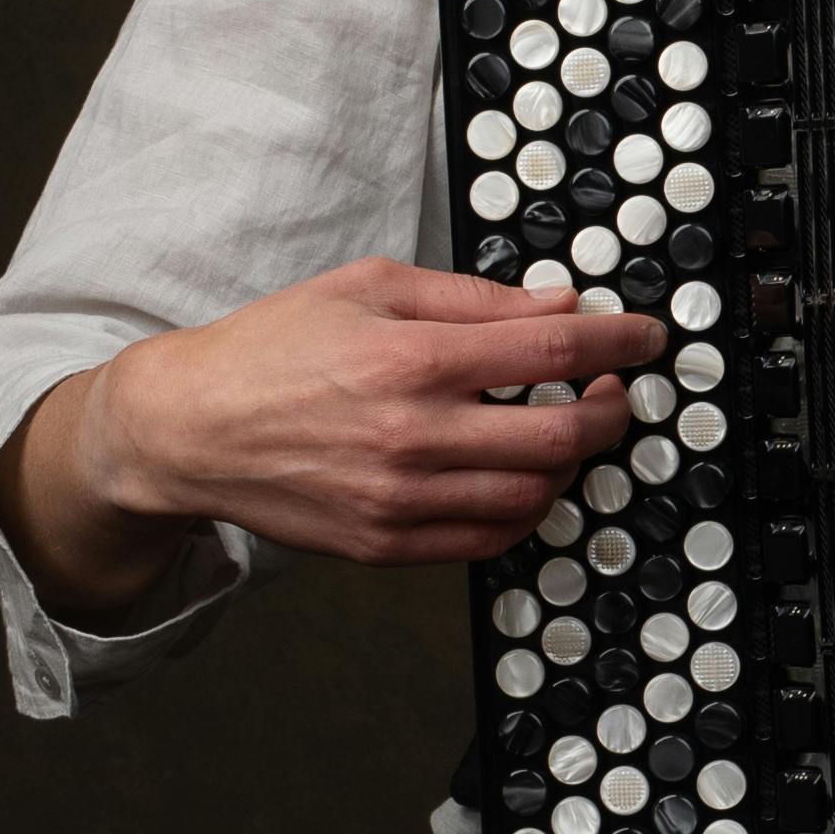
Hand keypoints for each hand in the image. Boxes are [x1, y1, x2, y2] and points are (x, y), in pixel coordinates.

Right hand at [0, 257, 669, 607]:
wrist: (189, 429)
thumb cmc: (273, 347)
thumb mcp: (367, 288)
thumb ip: (472, 299)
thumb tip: (560, 309)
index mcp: (410, 359)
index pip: (553, 356)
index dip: (619, 345)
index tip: (645, 338)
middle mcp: (413, 436)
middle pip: (562, 437)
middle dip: (610, 412)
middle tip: (612, 392)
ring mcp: (400, 500)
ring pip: (534, 495)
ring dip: (569, 464)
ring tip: (561, 431)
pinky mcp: (386, 545)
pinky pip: (490, 540)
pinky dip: (524, 509)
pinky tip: (518, 477)